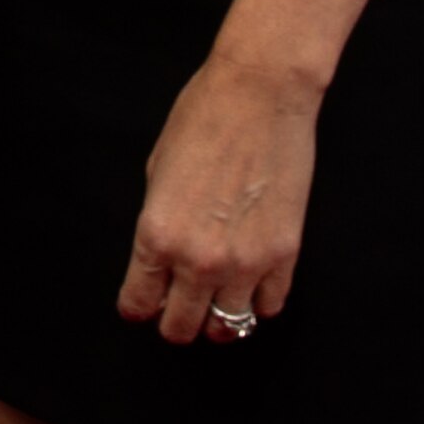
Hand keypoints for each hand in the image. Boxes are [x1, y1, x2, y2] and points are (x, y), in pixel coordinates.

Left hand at [116, 50, 320, 343]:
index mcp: (157, 235)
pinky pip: (269, 306)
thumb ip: (159, 223)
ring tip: (216, 299)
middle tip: (178, 303)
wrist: (260, 94)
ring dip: (218, 319)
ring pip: (228, 328)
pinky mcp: (284, 255)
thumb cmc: (204, 117)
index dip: (138, 307)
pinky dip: (257, 301)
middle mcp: (198, 259)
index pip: (138, 304)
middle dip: (174, 320)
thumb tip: (162, 257)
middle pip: (181, 328)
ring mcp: (245, 263)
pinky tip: (251, 283)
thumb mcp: (158, 170)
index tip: (143, 304)